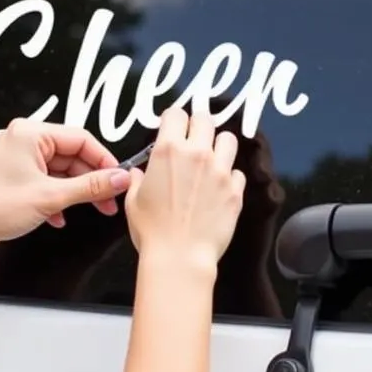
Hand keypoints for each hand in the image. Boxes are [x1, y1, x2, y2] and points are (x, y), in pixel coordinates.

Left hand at [0, 119, 131, 257]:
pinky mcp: (16, 178)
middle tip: (110, 198)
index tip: (118, 177)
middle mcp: (24, 141)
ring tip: (95, 208)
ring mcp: (19, 159)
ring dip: (77, 191)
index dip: (103, 159)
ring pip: (62, 170)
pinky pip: (48, 181)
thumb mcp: (51, 197)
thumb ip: (90, 187)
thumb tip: (118, 178)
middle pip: (72, 154)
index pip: (81, 138)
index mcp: (30, 133)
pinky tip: (61, 216)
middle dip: (92, 179)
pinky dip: (59, 198)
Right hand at [124, 108, 244, 271]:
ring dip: (219, 146)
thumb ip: (138, 179)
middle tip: (193, 139)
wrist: (180, 257)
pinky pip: (237, 173)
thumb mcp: (133, 200)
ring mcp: (220, 171)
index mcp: (168, 151)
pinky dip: (229, 177)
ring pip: (228, 140)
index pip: (176, 114)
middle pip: (205, 119)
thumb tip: (140, 173)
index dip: (173, 120)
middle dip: (198, 125)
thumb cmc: (152, 231)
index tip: (172, 128)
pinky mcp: (235, 191)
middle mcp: (197, 154)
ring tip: (211, 160)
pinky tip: (219, 188)